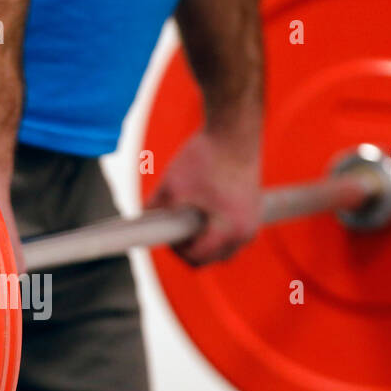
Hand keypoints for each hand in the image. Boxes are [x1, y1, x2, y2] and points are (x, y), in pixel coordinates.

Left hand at [146, 122, 260, 265]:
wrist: (234, 130)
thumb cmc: (205, 156)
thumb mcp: (171, 186)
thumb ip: (153, 211)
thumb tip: (138, 228)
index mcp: (229, 230)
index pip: (195, 258)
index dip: (174, 248)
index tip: (164, 229)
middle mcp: (245, 233)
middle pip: (208, 259)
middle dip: (187, 247)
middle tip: (172, 223)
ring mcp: (252, 225)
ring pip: (219, 250)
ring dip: (200, 241)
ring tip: (185, 216)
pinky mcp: (252, 214)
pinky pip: (228, 236)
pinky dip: (212, 231)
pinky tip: (199, 210)